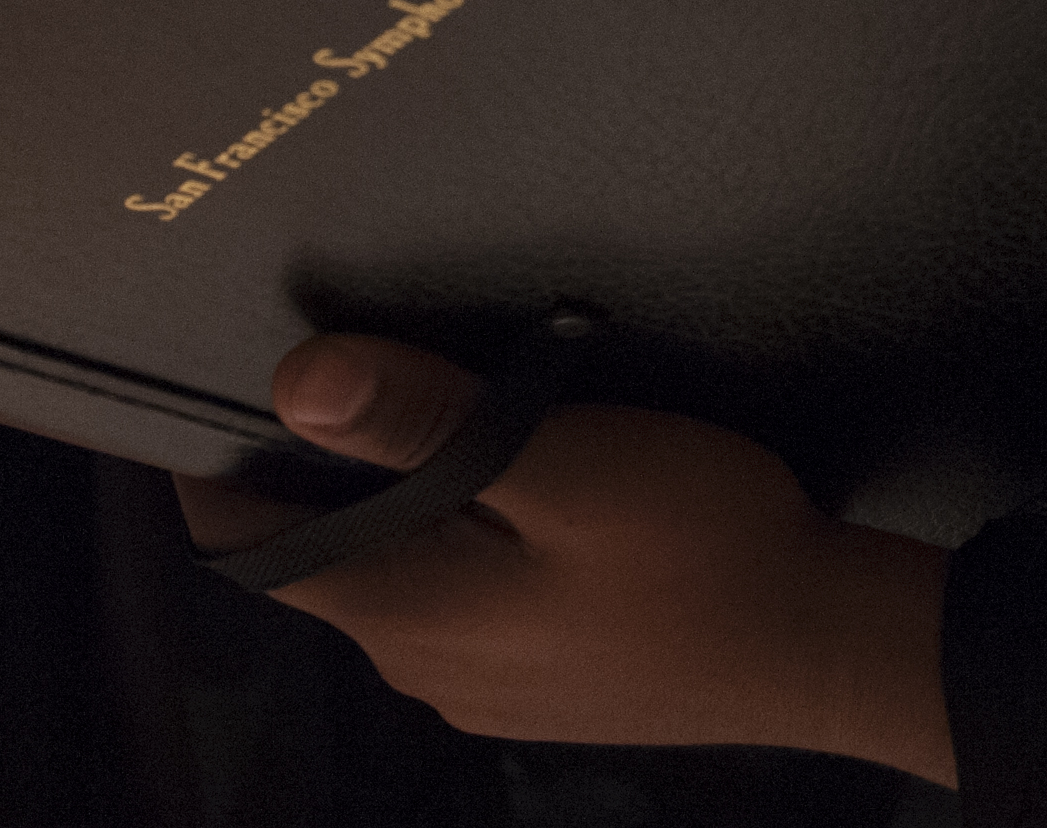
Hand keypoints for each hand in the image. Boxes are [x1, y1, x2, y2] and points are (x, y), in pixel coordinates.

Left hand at [175, 335, 954, 783]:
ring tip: (462, 406)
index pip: (246, 540)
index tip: (227, 371)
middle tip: (372, 358)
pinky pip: (459, 600)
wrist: (826, 646)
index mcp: (403, 611)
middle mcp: (418, 664)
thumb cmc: (702, 548)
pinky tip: (531, 490)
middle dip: (327, 462)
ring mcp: (478, 687)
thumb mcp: (564, 461)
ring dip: (403, 498)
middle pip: (322, 551)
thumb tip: (297, 382)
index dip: (220, 458)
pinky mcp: (534, 686)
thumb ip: (428, 424)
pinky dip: (462, 538)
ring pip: (396, 573)